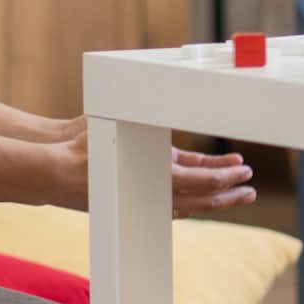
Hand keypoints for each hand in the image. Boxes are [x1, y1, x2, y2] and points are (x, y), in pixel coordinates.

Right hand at [54, 132, 256, 216]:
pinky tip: (207, 180)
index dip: (226, 177)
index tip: (243, 171)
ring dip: (215, 195)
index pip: (200, 180)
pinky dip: (194, 191)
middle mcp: (154, 192)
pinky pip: (175, 197)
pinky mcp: (140, 194)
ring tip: (238, 187)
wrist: (54, 170)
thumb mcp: (122, 125)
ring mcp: (146, 198)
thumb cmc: (84, 144)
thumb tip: (177, 101)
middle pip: (202, 199)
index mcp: (154, 177)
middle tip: (250, 188)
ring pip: (190, 202)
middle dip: (229, 194)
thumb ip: (150, 121)